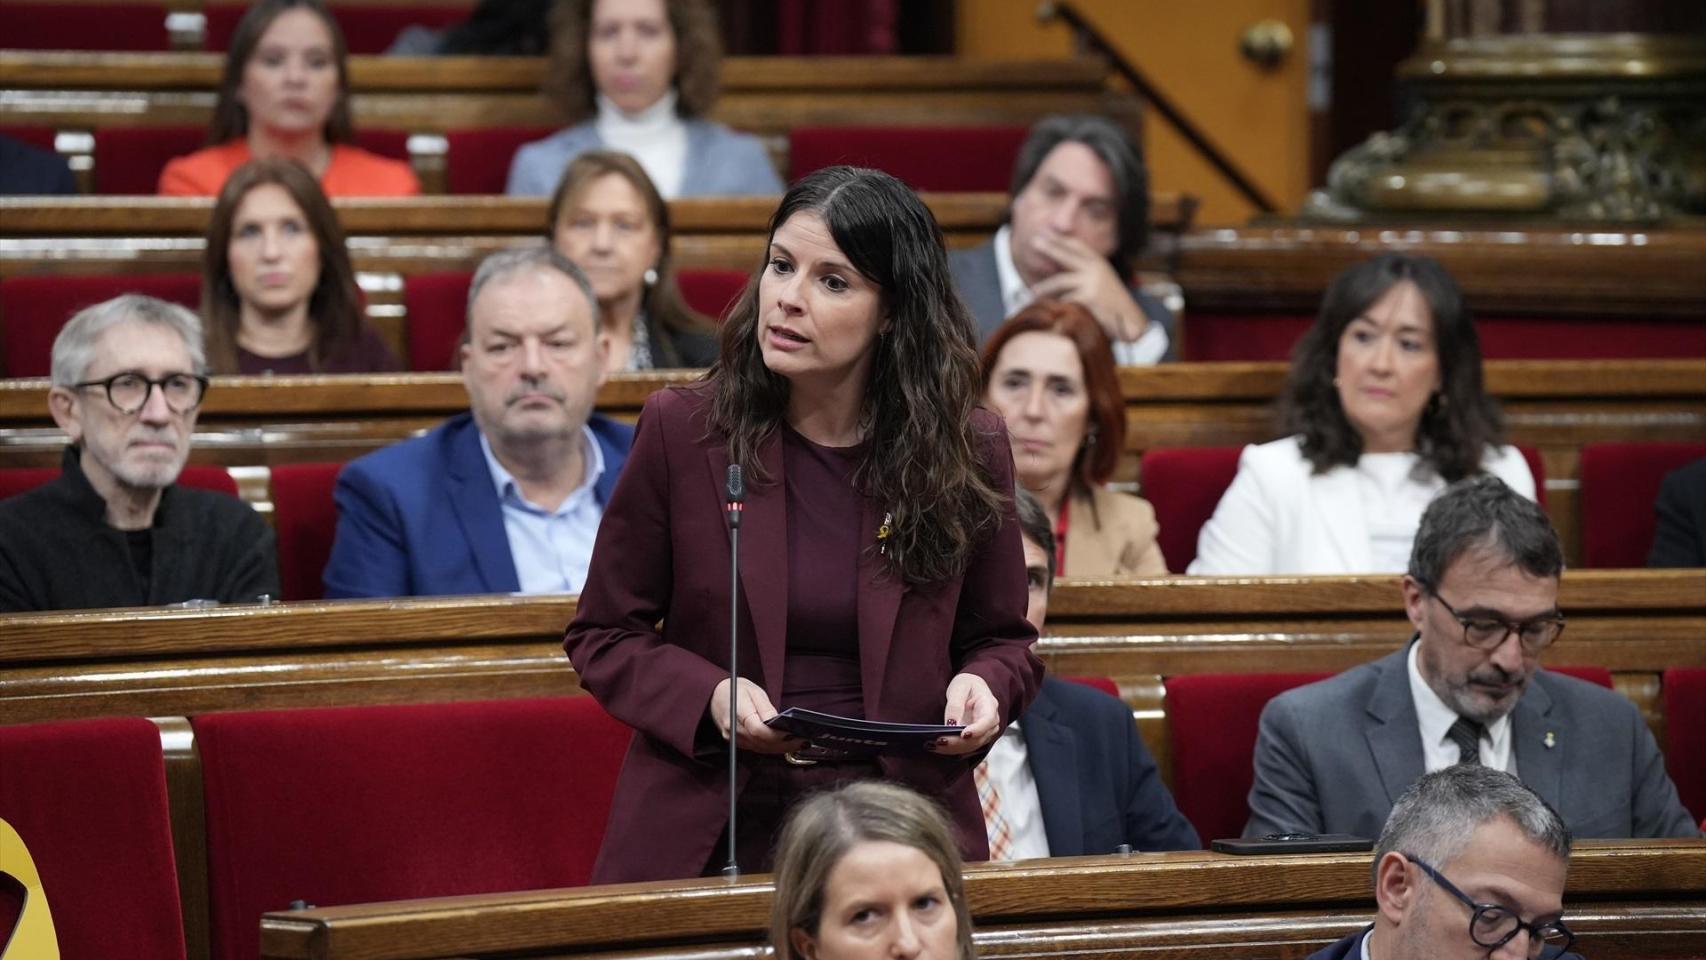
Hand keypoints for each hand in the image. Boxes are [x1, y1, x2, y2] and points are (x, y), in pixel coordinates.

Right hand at [708, 677, 802, 754]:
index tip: (794, 734)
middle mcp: (734, 729)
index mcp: (738, 712)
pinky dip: (770, 747)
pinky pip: (755, 748)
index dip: (778, 735)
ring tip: (797, 744)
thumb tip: (778, 721)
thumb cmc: (734, 689)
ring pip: (760, 749)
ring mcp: (733, 738)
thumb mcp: (754, 691)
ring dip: (779, 748)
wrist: (714, 694)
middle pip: (762, 743)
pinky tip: (782, 744)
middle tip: (803, 742)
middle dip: (784, 744)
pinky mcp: (736, 742)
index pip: (759, 730)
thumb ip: (766, 708)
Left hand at [933, 672, 1000, 755]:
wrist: (970, 687)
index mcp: (989, 705)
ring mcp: (985, 731)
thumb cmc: (967, 685)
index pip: (988, 720)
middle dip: (959, 742)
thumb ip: (955, 706)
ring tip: (935, 745)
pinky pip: (966, 747)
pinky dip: (953, 748)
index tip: (963, 734)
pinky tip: (939, 747)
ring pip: (972, 745)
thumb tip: (951, 724)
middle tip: (940, 741)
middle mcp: (991, 721)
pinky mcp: (976, 738)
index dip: (977, 730)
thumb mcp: (959, 688)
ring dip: (954, 748)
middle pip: (979, 737)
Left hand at [1028, 234, 1147, 342]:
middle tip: (1034, 241)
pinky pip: (1065, 300)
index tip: (1046, 231)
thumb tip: (1058, 266)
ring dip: (1044, 287)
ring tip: (1033, 292)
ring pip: (1060, 281)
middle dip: (1050, 247)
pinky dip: (1057, 306)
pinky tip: (1049, 310)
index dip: (1061, 238)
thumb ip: (1085, 273)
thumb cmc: (1113, 304)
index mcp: (1099, 263)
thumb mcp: (1101, 282)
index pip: (1077, 245)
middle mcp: (1096, 268)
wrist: (1130, 321)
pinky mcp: (1088, 298)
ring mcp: (1092, 282)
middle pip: (1067, 255)